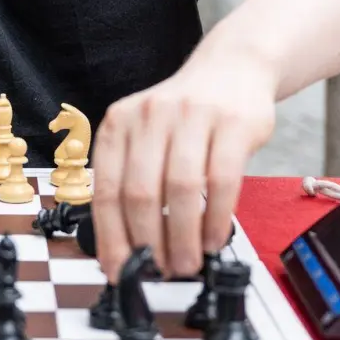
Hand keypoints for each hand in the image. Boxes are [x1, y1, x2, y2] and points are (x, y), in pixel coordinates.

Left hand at [89, 42, 277, 280]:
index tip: (119, 269)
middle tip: (161, 271)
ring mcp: (192, 116)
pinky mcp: (232, 123)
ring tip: (188, 261)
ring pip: (182, 189)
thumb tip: (124, 245)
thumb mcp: (145, 134)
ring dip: (184, 236)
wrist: (233, 68)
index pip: (106, 190)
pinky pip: (223, 180)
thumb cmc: (185, 114)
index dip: (111, 237)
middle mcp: (150, 116)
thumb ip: (132, 178)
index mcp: (119, 124)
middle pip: (141, 193)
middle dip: (150, 243)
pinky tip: (215, 238)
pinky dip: (217, 218)